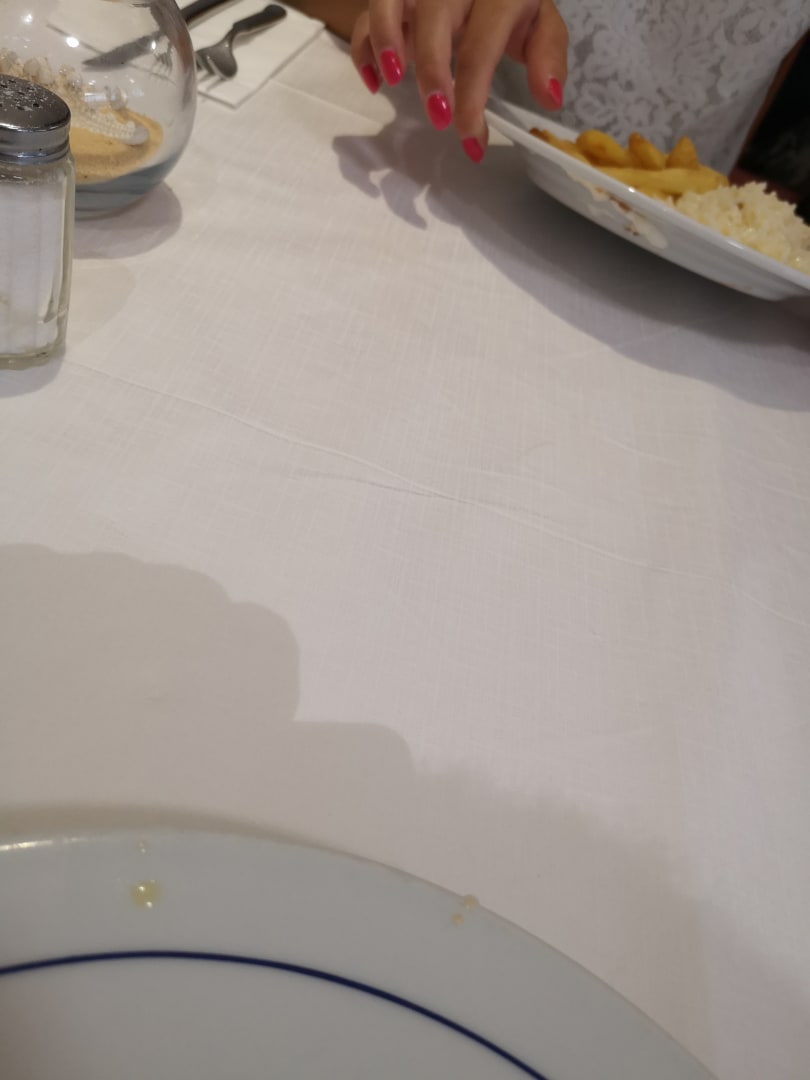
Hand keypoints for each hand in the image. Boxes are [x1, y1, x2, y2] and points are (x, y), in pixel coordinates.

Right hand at [350, 0, 567, 161]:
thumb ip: (548, 55)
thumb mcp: (539, 22)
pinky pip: (368, 12)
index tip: (471, 142)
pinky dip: (363, 47)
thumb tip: (550, 98)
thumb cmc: (511, 4)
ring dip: (385, 42)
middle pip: (434, 18)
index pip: (481, 44)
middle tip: (438, 118)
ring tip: (392, 82)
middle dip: (433, 72)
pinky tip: (375, 80)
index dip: (473, 98)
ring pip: (389, 1)